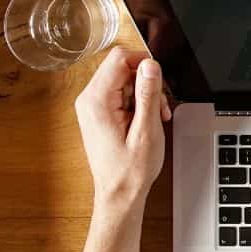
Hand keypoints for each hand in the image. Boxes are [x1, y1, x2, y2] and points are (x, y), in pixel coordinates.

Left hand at [74, 48, 170, 208]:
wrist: (119, 193)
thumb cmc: (130, 170)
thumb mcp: (146, 130)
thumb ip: (148, 94)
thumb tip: (150, 65)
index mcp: (97, 101)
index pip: (119, 58)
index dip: (144, 63)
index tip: (159, 80)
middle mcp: (89, 100)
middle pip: (122, 67)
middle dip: (147, 81)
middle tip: (160, 105)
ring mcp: (92, 106)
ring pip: (124, 79)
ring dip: (145, 93)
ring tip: (156, 116)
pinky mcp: (99, 112)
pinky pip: (121, 93)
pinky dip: (138, 101)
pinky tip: (147, 119)